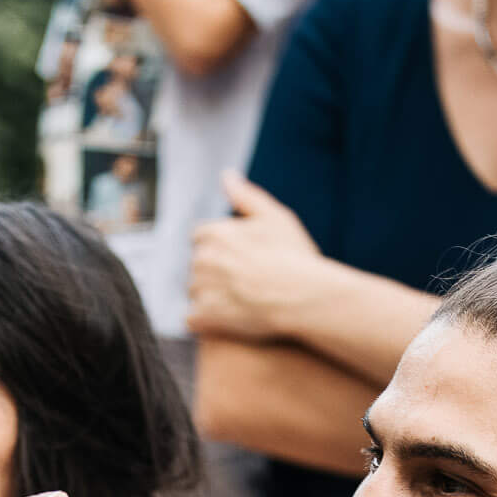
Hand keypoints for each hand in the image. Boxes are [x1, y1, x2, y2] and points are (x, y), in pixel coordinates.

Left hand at [186, 172, 324, 342]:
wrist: (303, 296)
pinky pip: (192, 320)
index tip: (242, 260)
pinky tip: (227, 321)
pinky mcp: (204, 318)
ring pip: (195, 293)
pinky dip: (205, 321)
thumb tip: (226, 175)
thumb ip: (245, 196)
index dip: (222, 250)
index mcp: (213, 233)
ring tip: (241, 302)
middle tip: (246, 283)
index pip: (201, 239)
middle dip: (215, 274)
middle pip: (198, 267)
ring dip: (210, 298)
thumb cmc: (294, 255)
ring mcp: (201, 290)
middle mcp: (201, 259)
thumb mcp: (274, 217)